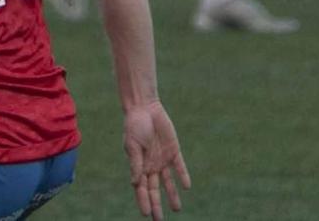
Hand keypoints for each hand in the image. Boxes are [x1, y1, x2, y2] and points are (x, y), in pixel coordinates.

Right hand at [122, 101, 190, 220]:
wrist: (144, 108)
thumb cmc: (134, 126)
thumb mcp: (132, 145)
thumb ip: (135, 164)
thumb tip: (135, 183)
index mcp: (138, 165)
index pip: (141, 188)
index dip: (143, 201)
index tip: (146, 214)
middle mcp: (150, 165)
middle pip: (154, 189)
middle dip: (156, 204)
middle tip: (159, 220)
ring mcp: (162, 159)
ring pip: (168, 182)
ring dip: (172, 195)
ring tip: (177, 209)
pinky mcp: (173, 151)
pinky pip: (179, 167)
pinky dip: (182, 176)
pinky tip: (186, 187)